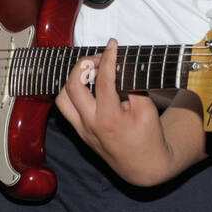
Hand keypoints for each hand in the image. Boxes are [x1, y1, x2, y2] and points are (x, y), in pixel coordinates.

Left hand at [56, 39, 175, 186]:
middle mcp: (90, 125)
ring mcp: (82, 130)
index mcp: (109, 119)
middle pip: (73, 86)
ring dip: (73, 79)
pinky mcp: (79, 132)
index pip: (102, 80)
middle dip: (84, 64)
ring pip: (62, 98)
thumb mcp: (147, 108)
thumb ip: (132, 84)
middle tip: (100, 57)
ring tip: (90, 72)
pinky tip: (86, 85)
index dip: (107, 57)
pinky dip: (72, 93)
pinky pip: (66, 108)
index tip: (112, 45)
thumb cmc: (148, 137)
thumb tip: (120, 63)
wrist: (143, 166)